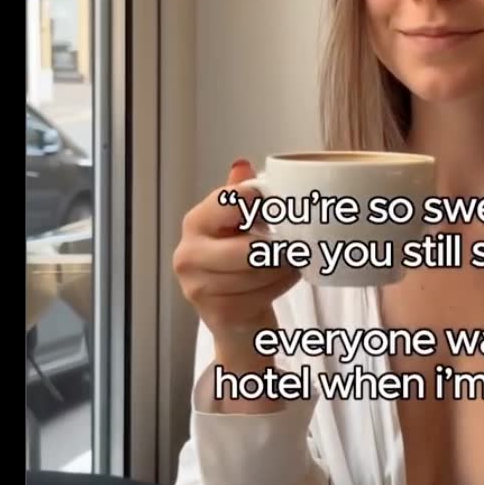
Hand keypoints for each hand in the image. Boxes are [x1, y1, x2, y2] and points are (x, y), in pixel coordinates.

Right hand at [173, 158, 300, 351]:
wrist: (236, 320)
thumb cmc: (241, 266)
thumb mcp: (240, 226)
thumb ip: (240, 195)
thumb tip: (242, 165)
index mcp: (196, 222)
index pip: (230, 201)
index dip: (259, 203)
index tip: (275, 207)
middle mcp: (189, 253)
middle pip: (250, 246)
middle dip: (279, 248)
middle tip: (294, 246)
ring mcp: (199, 287)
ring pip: (260, 271)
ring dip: (285, 268)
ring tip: (288, 264)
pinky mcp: (218, 313)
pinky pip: (263, 294)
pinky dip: (281, 286)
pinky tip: (280, 282)